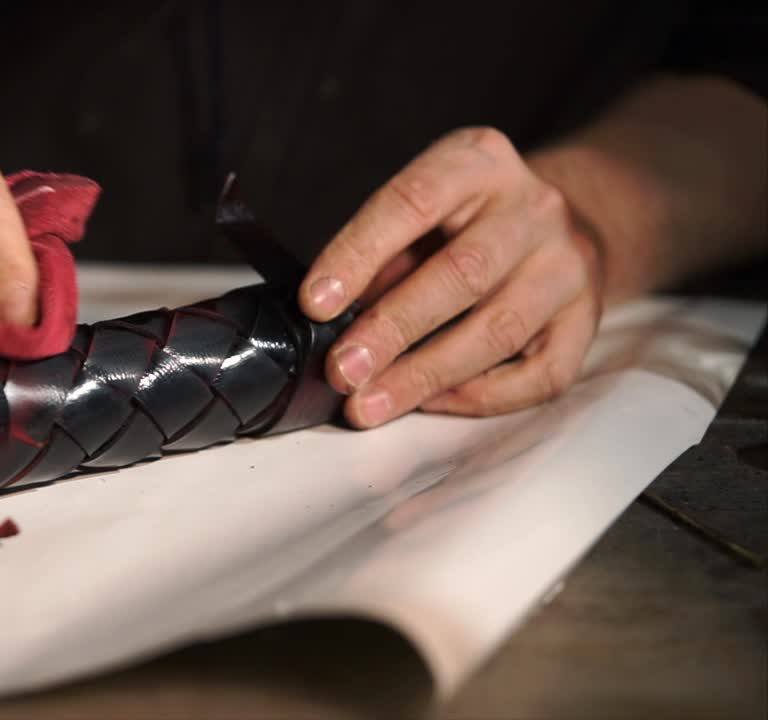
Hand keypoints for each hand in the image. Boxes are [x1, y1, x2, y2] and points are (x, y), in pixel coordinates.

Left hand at [299, 127, 604, 427]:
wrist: (562, 220)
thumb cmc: (465, 222)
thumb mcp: (420, 212)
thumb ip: (380, 254)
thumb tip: (327, 320)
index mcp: (477, 162)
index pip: (412, 201)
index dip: (358, 254)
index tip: (315, 304)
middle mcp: (533, 206)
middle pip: (462, 273)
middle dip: (392, 329)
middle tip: (343, 371)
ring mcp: (569, 263)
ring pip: (498, 330)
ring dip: (425, 375)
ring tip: (370, 406)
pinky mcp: (588, 317)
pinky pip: (540, 373)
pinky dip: (480, 397)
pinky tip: (431, 404)